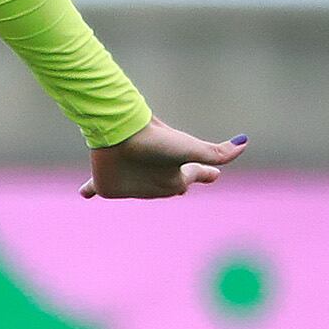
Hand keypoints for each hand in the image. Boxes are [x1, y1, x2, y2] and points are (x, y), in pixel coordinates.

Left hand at [83, 119, 248, 199]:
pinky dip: (88, 190)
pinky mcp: (106, 185)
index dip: (204, 174)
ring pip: (138, 189)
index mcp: (175, 172)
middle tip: (185, 186)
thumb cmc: (156, 142)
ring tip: (142, 185)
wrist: (121, 134)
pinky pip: (95, 188)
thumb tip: (245, 142)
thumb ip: (217, 152)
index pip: (194, 174)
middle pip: (169, 184)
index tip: (214, 175)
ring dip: (140, 187)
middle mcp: (155, 178)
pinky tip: (83, 194)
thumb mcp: (189, 149)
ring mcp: (131, 183)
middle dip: (179, 181)